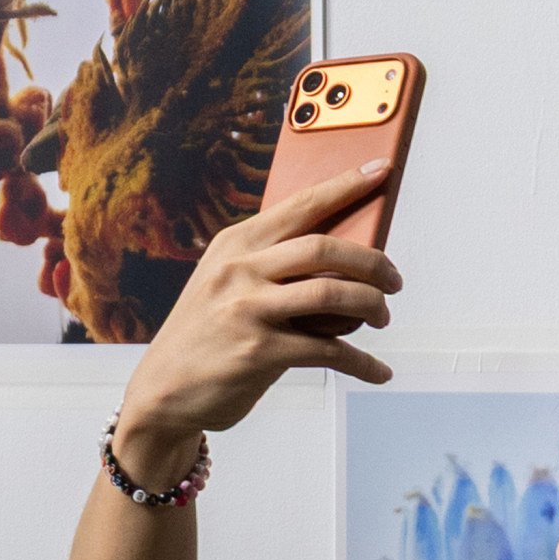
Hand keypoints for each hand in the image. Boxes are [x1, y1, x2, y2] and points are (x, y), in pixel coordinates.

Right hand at [117, 161, 406, 460]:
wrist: (164, 390)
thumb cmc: (209, 334)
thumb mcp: (228, 284)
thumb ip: (274, 268)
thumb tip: (345, 263)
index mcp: (236, 244)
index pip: (300, 205)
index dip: (346, 186)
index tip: (382, 169)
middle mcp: (240, 270)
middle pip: (324, 247)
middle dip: (373, 262)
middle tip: (394, 280)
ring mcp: (248, 309)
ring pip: (333, 293)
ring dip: (372, 306)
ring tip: (382, 317)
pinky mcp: (259, 352)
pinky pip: (329, 351)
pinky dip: (364, 363)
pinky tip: (378, 371)